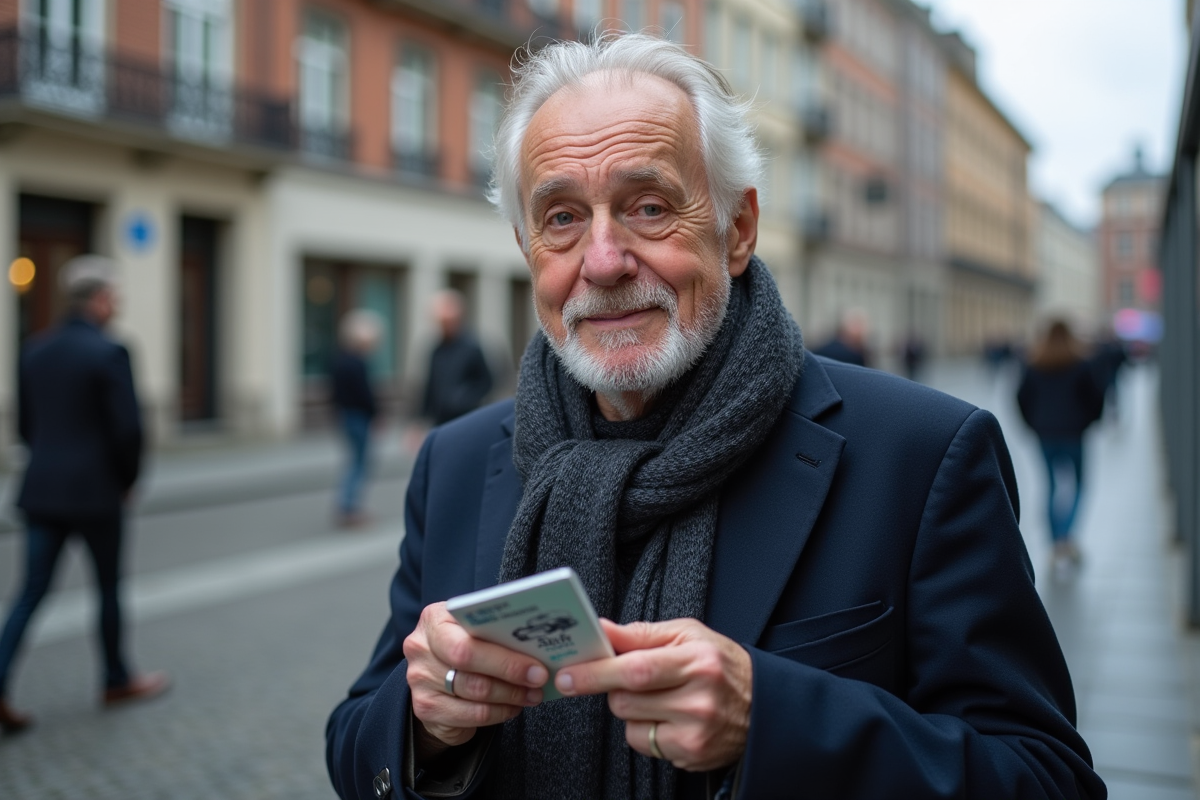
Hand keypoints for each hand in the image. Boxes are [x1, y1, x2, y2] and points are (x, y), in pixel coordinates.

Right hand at [403, 602, 548, 759]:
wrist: (433, 679)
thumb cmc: (463, 647)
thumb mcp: (473, 630)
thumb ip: (495, 632)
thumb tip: (538, 645)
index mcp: (434, 619)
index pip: (468, 642)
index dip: (505, 657)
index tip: (537, 665)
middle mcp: (420, 648)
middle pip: (469, 665)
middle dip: (511, 673)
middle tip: (538, 680)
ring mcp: (419, 680)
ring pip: (475, 692)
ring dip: (510, 696)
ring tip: (531, 694)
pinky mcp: (425, 708)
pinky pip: (471, 715)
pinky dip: (499, 713)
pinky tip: (513, 707)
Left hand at [555, 618, 751, 771]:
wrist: (763, 707)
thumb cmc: (722, 664)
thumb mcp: (689, 635)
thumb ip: (641, 634)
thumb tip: (600, 630)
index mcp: (697, 661)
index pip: (635, 669)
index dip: (596, 672)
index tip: (568, 674)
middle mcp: (698, 699)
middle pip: (625, 700)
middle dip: (614, 688)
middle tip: (631, 678)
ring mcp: (695, 732)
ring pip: (629, 724)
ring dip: (632, 710)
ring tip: (661, 698)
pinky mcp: (690, 756)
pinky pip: (644, 744)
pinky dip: (647, 731)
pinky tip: (671, 718)